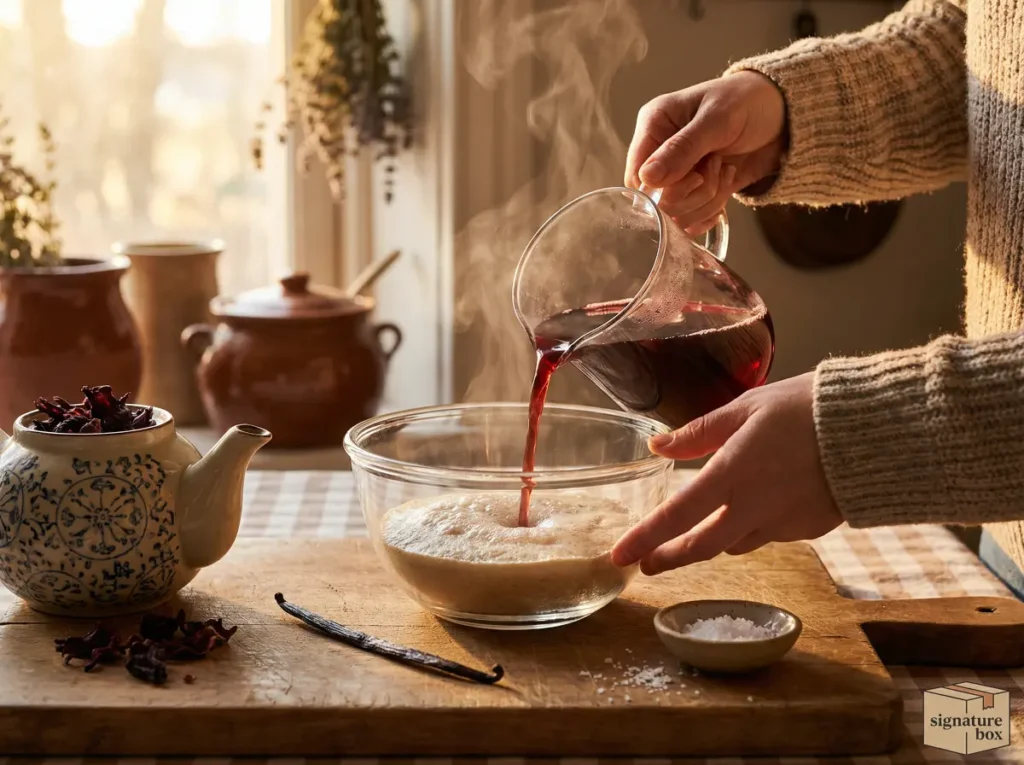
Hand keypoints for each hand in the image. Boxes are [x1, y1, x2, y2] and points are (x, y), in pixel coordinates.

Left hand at [610, 373, 842, 574]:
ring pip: (737, 542)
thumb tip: (658, 445)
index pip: (676, 515)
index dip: (644, 538)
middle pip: (702, 548)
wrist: (878, 428)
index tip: (618, 556)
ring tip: (702, 526)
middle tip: (649, 563)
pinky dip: (756, 525)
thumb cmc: (807, 407)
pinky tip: (761, 504)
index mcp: (732, 474)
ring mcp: (785, 524)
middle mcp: (754, 507)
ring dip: (715, 538)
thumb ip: (699, 433)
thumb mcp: (746, 408)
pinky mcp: (811, 529)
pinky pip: (771, 534)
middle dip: (671, 558)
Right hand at [624, 71, 787, 233]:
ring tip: (726, 169)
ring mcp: (677, 175)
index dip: (664, 187)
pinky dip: (713, 209)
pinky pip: (692, 218)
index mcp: (654, 125)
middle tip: (717, 165)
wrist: (783, 115)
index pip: (637, 176)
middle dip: (693, 192)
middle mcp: (659, 153)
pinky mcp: (695, 192)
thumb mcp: (717, 119)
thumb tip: (648, 178)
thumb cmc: (747, 102)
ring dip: (708, 199)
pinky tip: (727, 185)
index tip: (696, 175)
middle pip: (657, 201)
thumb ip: (682, 148)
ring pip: (676, 213)